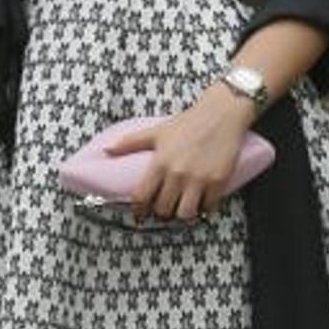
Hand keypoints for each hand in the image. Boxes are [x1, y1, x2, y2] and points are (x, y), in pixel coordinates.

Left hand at [103, 84, 255, 223]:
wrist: (222, 113)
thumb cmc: (188, 122)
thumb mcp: (156, 131)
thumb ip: (130, 143)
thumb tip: (106, 150)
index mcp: (160, 162)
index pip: (142, 197)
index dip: (138, 210)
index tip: (140, 214)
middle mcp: (177, 173)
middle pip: (163, 209)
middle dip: (161, 213)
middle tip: (163, 210)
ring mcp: (199, 179)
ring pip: (185, 214)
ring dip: (181, 215)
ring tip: (181, 209)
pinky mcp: (218, 182)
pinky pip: (208, 207)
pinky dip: (204, 210)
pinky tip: (201, 203)